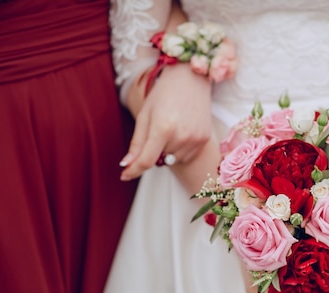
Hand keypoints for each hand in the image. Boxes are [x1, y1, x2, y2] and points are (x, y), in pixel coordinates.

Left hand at [119, 63, 212, 180]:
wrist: (191, 79)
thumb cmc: (163, 95)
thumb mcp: (145, 115)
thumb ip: (137, 142)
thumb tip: (127, 165)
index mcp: (162, 128)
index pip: (147, 160)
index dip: (134, 170)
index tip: (124, 176)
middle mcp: (181, 136)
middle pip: (160, 160)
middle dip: (153, 151)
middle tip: (158, 129)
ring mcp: (195, 139)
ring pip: (173, 159)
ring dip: (167, 151)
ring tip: (171, 128)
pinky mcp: (205, 140)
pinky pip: (186, 156)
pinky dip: (180, 150)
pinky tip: (182, 131)